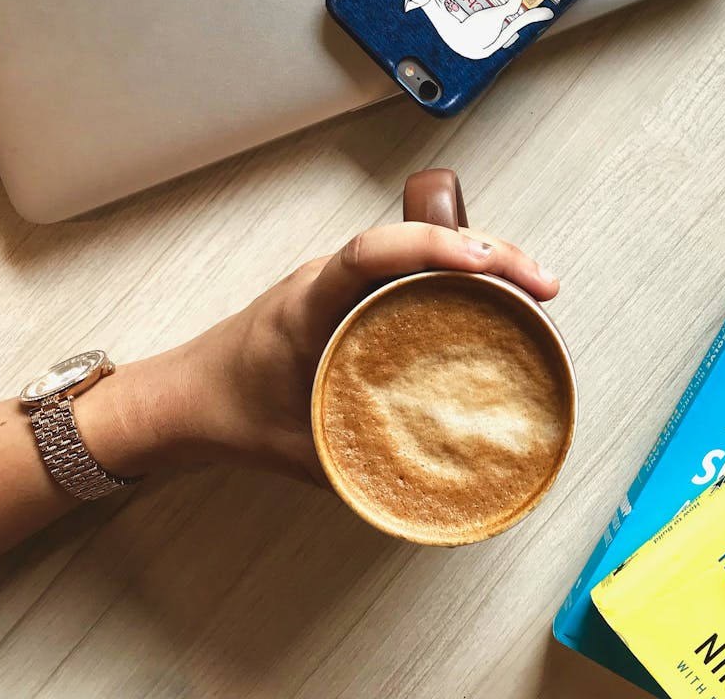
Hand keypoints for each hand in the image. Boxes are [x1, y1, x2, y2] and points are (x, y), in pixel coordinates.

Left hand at [102, 223, 558, 485]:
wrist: (183, 398)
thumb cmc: (229, 414)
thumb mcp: (297, 449)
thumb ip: (359, 466)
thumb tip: (438, 486)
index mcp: (306, 303)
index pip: (370, 253)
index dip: (432, 248)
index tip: (486, 263)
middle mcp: (328, 278)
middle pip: (416, 237)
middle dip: (488, 249)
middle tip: (541, 283)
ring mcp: (343, 280)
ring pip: (421, 246)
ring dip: (481, 254)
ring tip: (535, 283)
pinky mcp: (354, 292)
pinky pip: (414, 265)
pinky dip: (460, 270)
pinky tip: (497, 293)